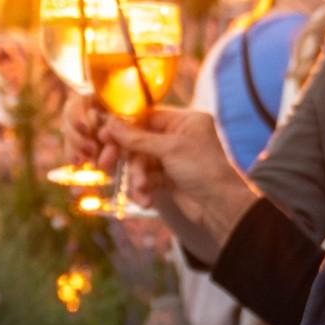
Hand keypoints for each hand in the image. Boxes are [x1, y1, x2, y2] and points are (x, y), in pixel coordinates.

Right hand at [112, 107, 253, 246]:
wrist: (220, 208)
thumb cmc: (203, 170)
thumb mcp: (169, 149)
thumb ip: (137, 137)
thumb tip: (110, 123)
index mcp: (185, 121)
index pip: (147, 117)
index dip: (125, 126)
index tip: (104, 135)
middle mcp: (179, 136)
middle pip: (140, 140)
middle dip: (126, 156)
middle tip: (105, 163)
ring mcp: (173, 158)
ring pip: (141, 162)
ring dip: (137, 177)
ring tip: (141, 189)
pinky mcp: (169, 178)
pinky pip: (147, 178)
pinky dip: (144, 189)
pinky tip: (146, 200)